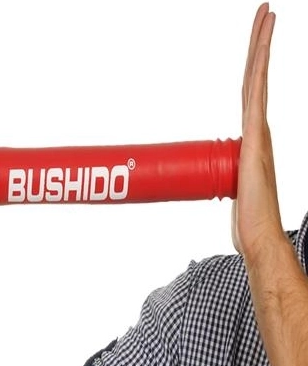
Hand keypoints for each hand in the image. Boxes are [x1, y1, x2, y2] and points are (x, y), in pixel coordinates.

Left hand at [231, 3, 285, 260]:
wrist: (257, 235)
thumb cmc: (246, 218)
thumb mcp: (228, 189)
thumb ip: (220, 176)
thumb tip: (206, 179)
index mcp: (251, 139)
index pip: (251, 92)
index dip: (254, 64)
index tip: (257, 37)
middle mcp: (258, 130)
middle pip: (256, 77)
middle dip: (260, 43)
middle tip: (265, 11)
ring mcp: (259, 133)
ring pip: (257, 79)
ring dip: (261, 46)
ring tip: (265, 15)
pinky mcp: (254, 140)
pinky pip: (255, 96)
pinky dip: (260, 67)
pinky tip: (262, 46)